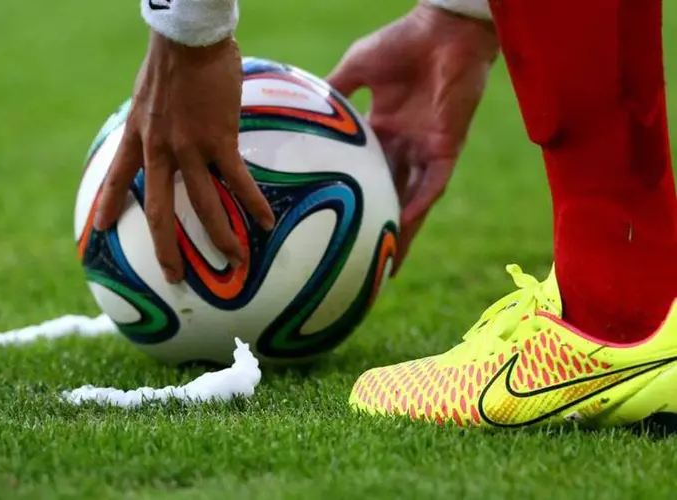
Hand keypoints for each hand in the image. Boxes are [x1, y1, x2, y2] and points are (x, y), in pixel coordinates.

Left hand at [94, 33, 274, 283]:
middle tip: (173, 277)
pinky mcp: (219, 140)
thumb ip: (155, 116)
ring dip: (220, 236)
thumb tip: (167, 123)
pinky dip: (252, 203)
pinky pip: (237, 181)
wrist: (189, 38)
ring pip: (202, 205)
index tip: (98, 230)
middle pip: (157, 211)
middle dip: (164, 248)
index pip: (115, 178)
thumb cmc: (173, 58)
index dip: (106, 205)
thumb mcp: (147, 91)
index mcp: (138, 136)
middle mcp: (159, 150)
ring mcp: (188, 149)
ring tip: (234, 259)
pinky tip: (265, 222)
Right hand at [328, 3, 498, 273]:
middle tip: (363, 260)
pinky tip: (402, 227)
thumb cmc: (401, 43)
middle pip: (390, 197)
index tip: (335, 222)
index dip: (355, 199)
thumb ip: (334, 92)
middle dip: (380, 229)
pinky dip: (418, 204)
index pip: (367, 174)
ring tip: (387, 263)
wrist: (441, 29)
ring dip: (403, 231)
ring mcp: (426, 150)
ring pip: (413, 200)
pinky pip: (431, 183)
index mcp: (384, 131)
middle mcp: (405, 147)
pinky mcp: (446, 147)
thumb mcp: (356, 69)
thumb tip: (299, 107)